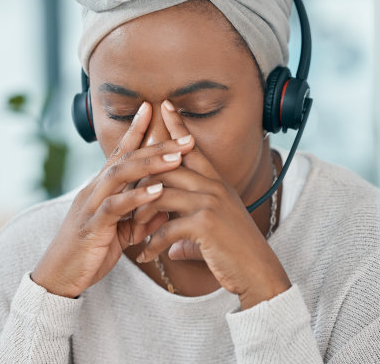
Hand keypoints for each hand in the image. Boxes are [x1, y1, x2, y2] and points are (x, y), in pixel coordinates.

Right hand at [31, 101, 195, 297]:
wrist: (59, 277)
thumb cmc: (90, 251)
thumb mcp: (120, 231)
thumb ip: (140, 216)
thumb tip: (165, 208)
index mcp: (101, 188)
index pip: (120, 152)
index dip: (135, 130)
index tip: (153, 108)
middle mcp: (95, 190)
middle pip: (126, 158)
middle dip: (156, 145)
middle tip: (185, 137)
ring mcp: (91, 205)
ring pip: (120, 175)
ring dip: (150, 164)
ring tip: (177, 157)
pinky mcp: (91, 225)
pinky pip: (115, 206)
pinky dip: (137, 197)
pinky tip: (157, 190)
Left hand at [132, 100, 290, 308]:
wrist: (258, 273)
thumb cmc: (235, 253)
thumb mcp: (213, 233)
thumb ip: (190, 233)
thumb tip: (173, 248)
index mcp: (217, 184)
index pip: (194, 148)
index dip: (178, 127)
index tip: (164, 106)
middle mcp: (214, 187)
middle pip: (169, 167)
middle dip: (141, 178)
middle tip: (121, 191)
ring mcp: (210, 203)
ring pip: (161, 194)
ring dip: (141, 214)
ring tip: (130, 230)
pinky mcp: (204, 224)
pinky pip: (165, 228)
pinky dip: (151, 244)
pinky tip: (143, 256)